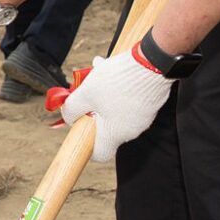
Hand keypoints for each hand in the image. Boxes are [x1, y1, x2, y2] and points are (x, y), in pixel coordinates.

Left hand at [58, 44, 172, 162]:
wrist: (151, 65)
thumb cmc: (117, 82)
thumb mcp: (85, 93)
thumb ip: (73, 108)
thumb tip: (68, 116)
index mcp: (114, 134)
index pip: (100, 154)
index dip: (88, 145)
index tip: (82, 130)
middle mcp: (130, 131)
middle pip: (107, 127)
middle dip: (94, 110)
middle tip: (88, 93)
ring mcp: (142, 119)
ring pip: (117, 111)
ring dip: (106, 96)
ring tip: (100, 75)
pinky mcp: (150, 105)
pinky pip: (130, 101)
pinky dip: (120, 90)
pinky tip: (115, 71)